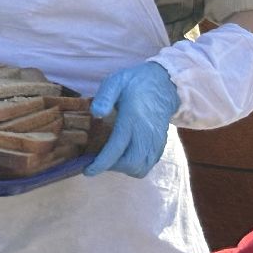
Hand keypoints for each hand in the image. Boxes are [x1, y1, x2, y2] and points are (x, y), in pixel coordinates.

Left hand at [85, 62, 178, 178]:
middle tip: (100, 159)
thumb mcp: (115, 82)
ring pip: (142, 168)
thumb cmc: (135, 83)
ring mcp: (156, 141)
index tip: (88, 171)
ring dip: (125, 168)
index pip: (117, 148)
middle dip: (113, 167)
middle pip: (131, 165)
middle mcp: (146, 135)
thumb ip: (104, 97)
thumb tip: (95, 114)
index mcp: (132, 120)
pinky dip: (136, 165)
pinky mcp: (161, 144)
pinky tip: (125, 153)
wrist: (164, 85)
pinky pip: (149, 164)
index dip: (102, 163)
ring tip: (112, 157)